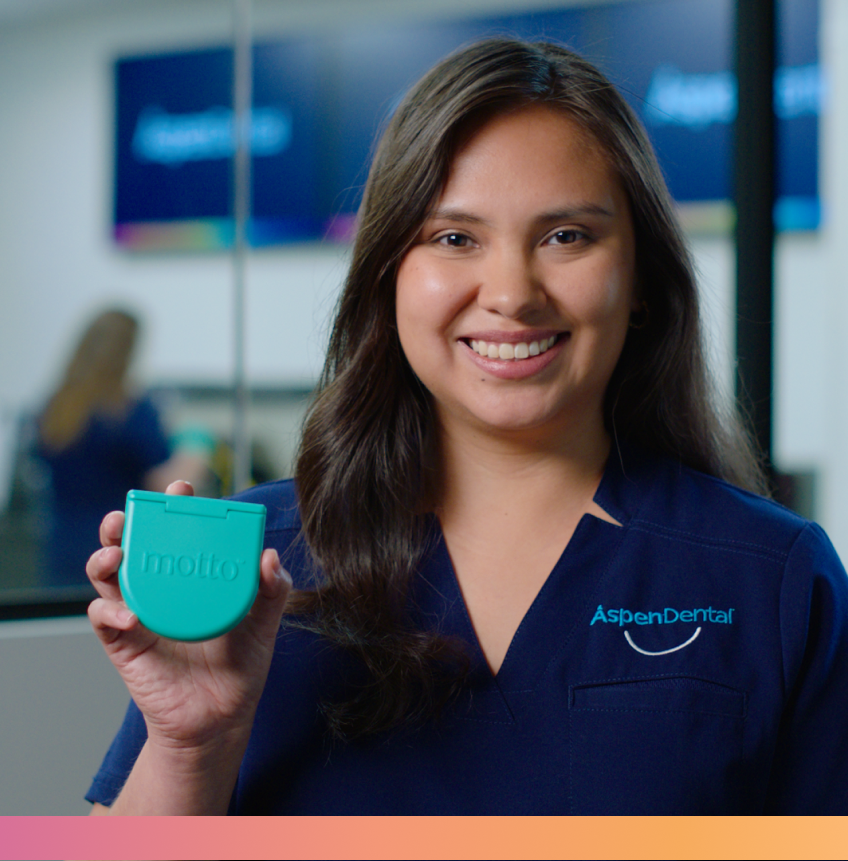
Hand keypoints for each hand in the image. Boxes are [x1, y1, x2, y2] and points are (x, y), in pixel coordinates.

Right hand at [86, 481, 290, 756]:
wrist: (220, 719)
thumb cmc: (241, 666)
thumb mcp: (264, 623)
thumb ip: (272, 590)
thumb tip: (270, 557)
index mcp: (192, 575)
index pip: (178, 531)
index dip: (175, 506)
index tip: (183, 489)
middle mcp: (161, 587)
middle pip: (132, 544)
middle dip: (125, 522)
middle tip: (131, 513)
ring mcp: (138, 613)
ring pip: (106, 575)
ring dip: (104, 557)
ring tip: (115, 554)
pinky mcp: (123, 643)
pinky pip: (104, 619)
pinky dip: (109, 611)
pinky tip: (129, 614)